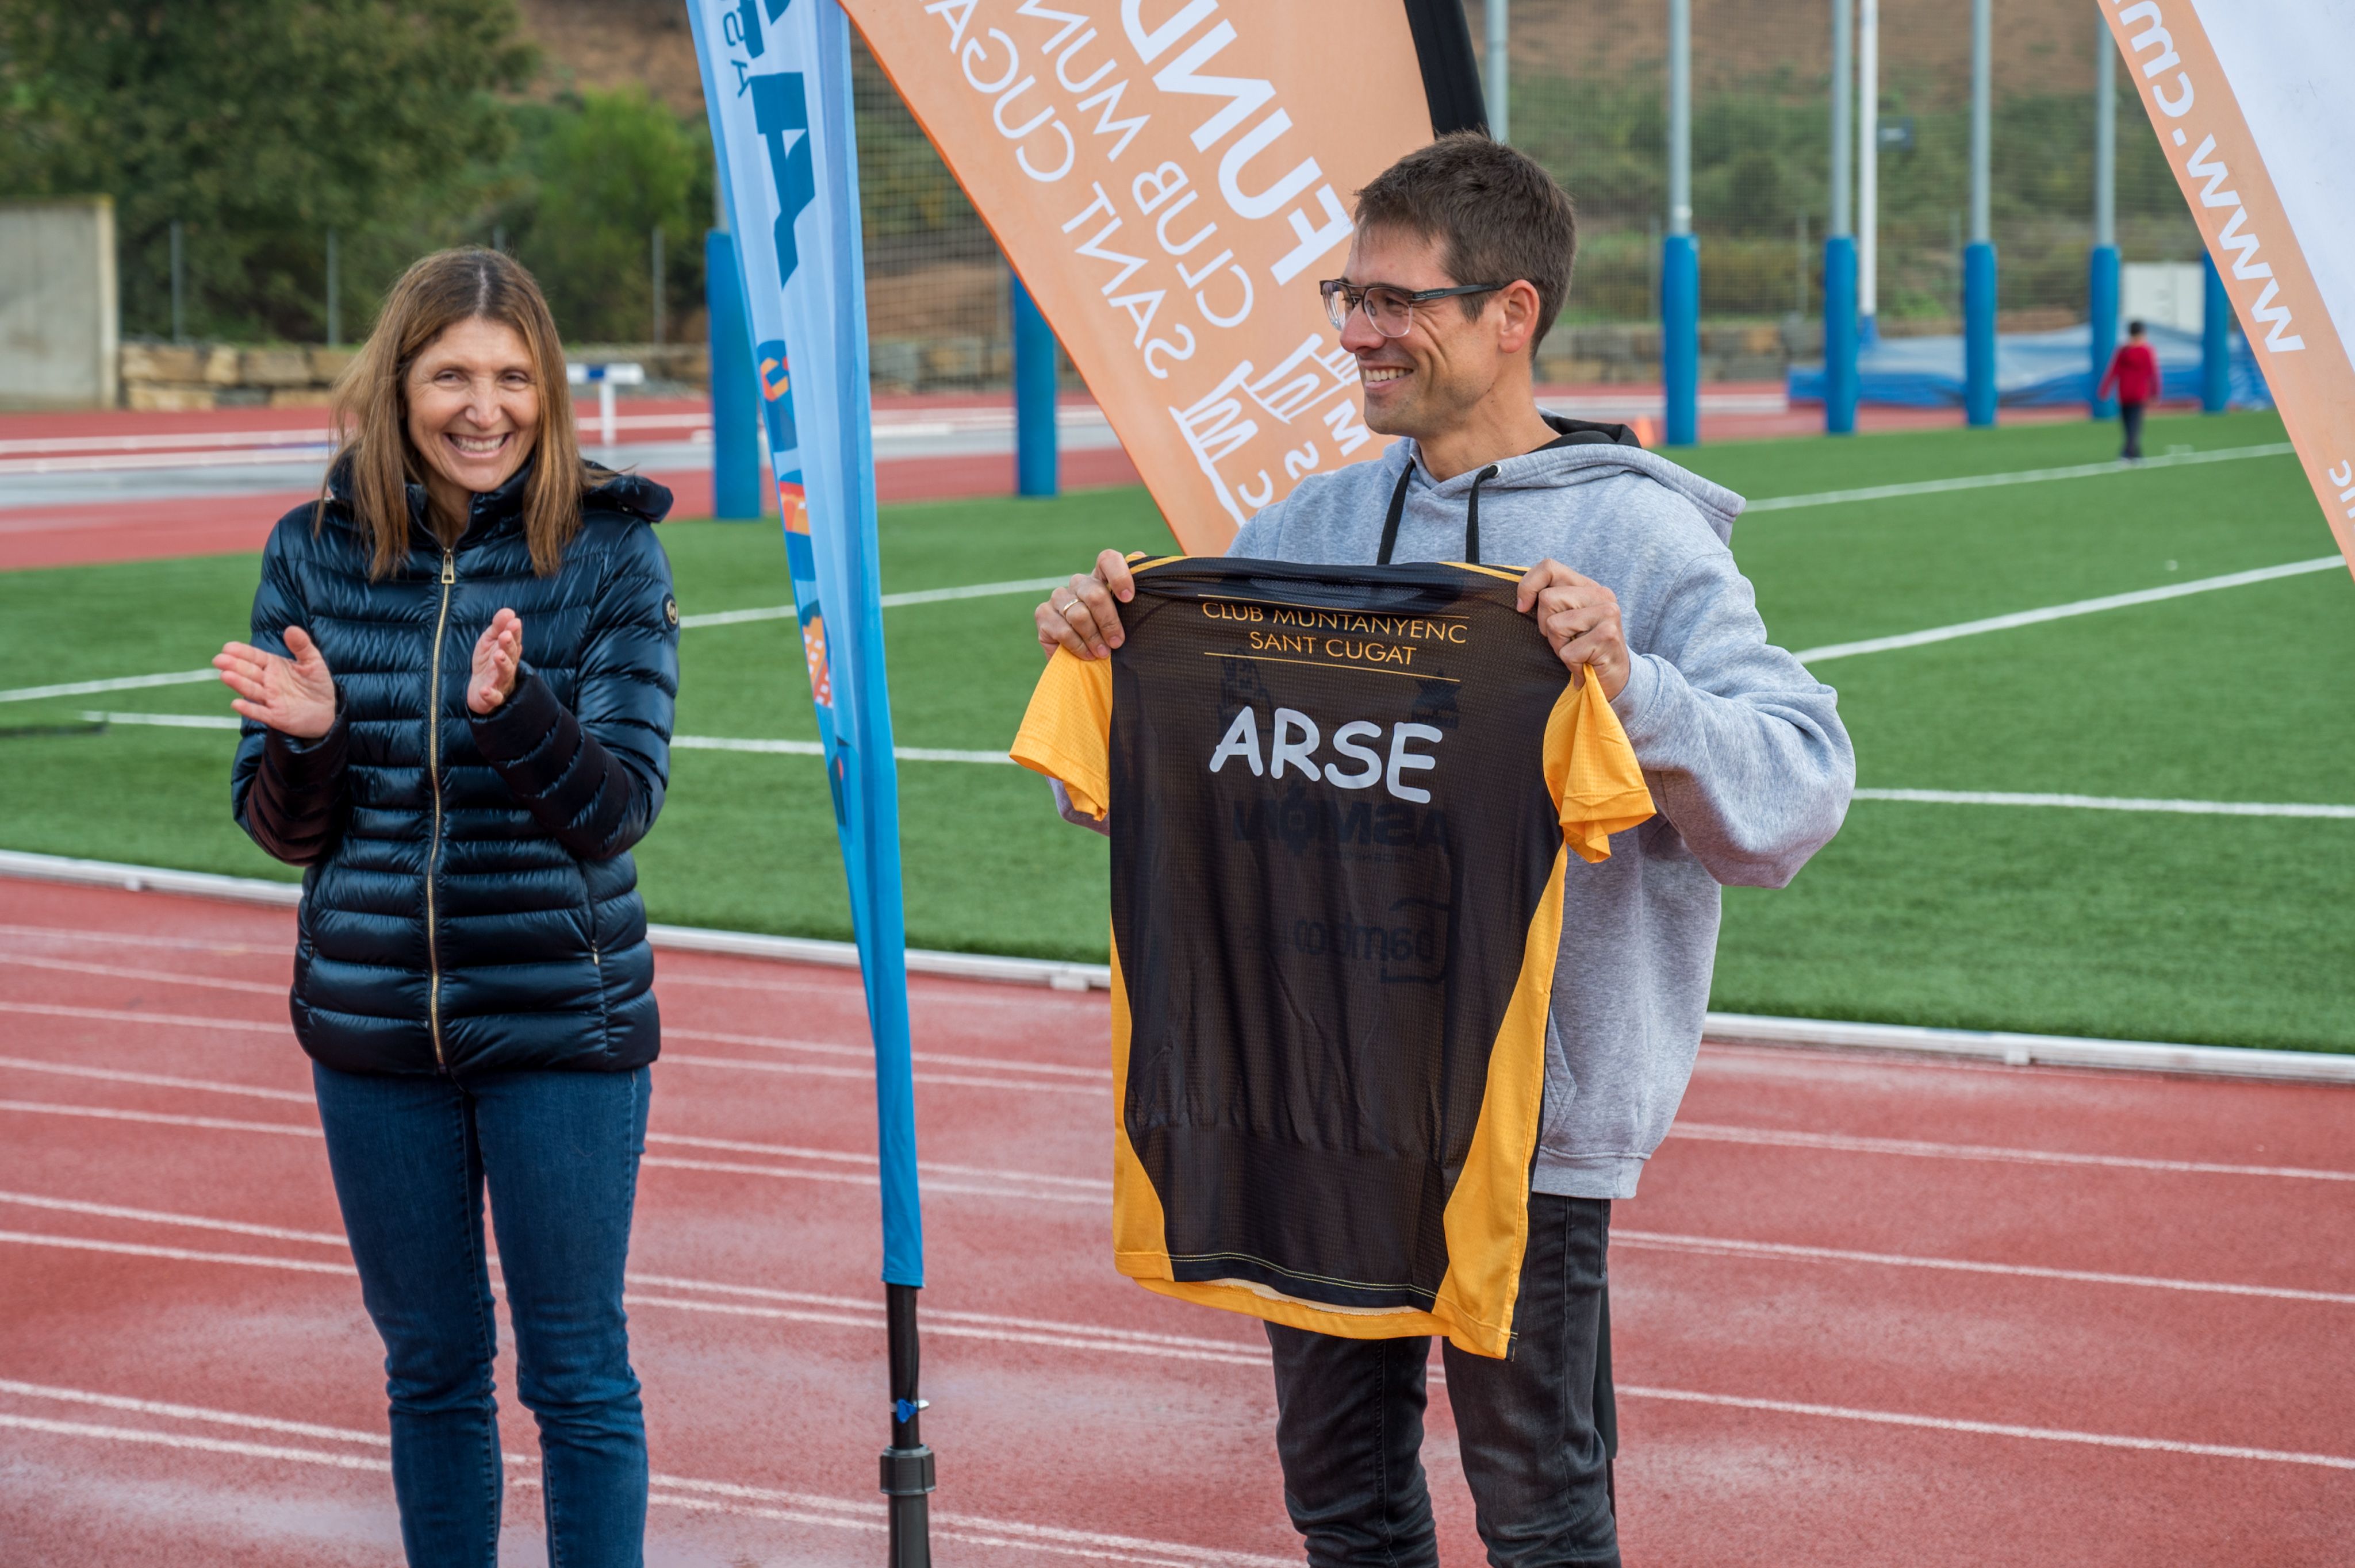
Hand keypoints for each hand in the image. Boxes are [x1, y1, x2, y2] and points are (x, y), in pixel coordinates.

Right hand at [215, 627, 336, 739]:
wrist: (327, 711)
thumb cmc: (316, 684)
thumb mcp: (313, 662)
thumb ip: (302, 646)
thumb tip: (291, 629)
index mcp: (274, 666)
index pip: (255, 657)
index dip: (242, 652)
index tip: (228, 647)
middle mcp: (268, 682)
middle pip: (249, 672)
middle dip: (234, 666)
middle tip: (219, 659)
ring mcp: (270, 699)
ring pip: (251, 690)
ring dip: (238, 683)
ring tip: (225, 676)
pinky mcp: (275, 716)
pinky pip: (260, 712)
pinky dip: (249, 709)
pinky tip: (236, 704)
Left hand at [468, 608, 522, 714]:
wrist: (479, 691)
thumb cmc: (487, 663)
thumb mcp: (489, 642)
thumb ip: (498, 627)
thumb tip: (509, 611)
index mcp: (509, 653)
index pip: (514, 642)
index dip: (514, 633)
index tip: (514, 622)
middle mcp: (508, 668)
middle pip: (511, 657)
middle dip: (508, 646)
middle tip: (505, 635)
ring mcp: (501, 683)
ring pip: (505, 674)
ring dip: (503, 665)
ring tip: (498, 655)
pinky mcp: (493, 699)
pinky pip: (494, 698)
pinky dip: (491, 694)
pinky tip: (485, 689)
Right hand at [1034, 549, 1134, 660]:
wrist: (1086, 663)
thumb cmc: (1110, 638)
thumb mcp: (1128, 620)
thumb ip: (1136, 595)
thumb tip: (1140, 557)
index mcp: (1101, 578)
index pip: (1108, 559)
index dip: (1119, 575)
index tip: (1128, 599)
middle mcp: (1079, 583)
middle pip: (1095, 593)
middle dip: (1109, 621)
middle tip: (1117, 642)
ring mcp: (1058, 597)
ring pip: (1079, 614)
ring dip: (1094, 637)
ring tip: (1103, 653)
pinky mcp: (1043, 614)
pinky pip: (1063, 629)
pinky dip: (1078, 646)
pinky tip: (1087, 655)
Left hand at [1517, 559, 1629, 698]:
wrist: (1615, 679)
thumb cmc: (1583, 650)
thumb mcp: (1565, 621)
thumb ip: (1550, 603)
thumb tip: (1520, 602)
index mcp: (1588, 586)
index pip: (1549, 567)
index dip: (1528, 586)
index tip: (1522, 608)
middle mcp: (1601, 594)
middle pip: (1547, 599)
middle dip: (1546, 627)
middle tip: (1566, 640)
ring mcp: (1607, 613)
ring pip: (1554, 625)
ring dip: (1559, 646)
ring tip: (1577, 651)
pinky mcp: (1608, 636)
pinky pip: (1567, 651)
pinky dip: (1571, 663)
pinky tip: (1585, 664)